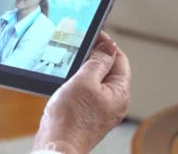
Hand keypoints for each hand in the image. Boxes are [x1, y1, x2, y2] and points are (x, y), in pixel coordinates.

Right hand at [33, 31, 130, 152]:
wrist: (57, 145)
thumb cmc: (70, 119)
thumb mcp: (84, 81)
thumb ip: (98, 61)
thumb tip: (108, 46)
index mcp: (120, 93)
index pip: (120, 59)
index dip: (107, 45)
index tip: (94, 34)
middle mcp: (114, 102)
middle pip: (109, 69)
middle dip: (94, 58)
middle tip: (78, 51)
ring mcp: (102, 110)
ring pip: (96, 81)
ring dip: (84, 72)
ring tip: (70, 70)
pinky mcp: (88, 115)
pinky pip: (87, 93)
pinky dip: (78, 85)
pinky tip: (66, 87)